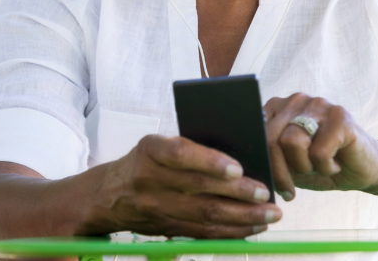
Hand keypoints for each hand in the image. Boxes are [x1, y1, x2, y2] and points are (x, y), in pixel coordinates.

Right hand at [92, 134, 281, 237]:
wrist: (108, 195)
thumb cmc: (145, 161)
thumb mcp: (157, 144)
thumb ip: (189, 148)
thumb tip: (239, 157)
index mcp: (150, 150)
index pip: (181, 155)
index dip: (210, 162)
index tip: (238, 167)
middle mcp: (150, 180)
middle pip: (199, 190)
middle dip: (239, 194)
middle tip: (267, 194)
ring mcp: (157, 208)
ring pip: (205, 216)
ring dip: (242, 218)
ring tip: (269, 215)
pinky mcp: (165, 229)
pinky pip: (202, 233)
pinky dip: (230, 232)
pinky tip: (252, 228)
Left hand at [264, 94, 377, 200]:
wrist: (366, 169)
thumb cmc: (322, 166)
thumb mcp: (288, 165)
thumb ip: (268, 158)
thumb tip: (247, 165)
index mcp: (279, 107)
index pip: (255, 132)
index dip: (259, 161)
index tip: (267, 182)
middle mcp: (297, 99)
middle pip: (271, 138)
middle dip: (279, 171)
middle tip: (289, 191)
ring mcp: (320, 104)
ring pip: (291, 142)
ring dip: (305, 167)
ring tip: (318, 166)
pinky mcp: (341, 116)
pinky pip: (319, 152)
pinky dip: (326, 167)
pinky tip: (336, 163)